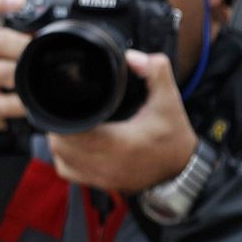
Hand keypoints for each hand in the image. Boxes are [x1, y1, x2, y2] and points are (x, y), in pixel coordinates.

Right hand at [0, 0, 30, 133]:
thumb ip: (25, 26)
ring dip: (24, 72)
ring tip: (40, 74)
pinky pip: (4, 103)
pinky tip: (31, 102)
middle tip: (40, 47)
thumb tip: (67, 17)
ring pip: (0, 72)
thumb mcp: (1, 40)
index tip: (20, 0)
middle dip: (22, 44)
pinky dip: (22, 103)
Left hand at [46, 51, 197, 193]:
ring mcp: (101, 177)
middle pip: (60, 145)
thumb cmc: (174, 137)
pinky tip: (73, 143)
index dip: (62, 115)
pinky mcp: (100, 184)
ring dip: (59, 141)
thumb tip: (131, 57)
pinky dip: (65, 157)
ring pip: (61, 159)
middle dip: (58, 125)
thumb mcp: (169, 100)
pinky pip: (69, 172)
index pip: (72, 132)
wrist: (183, 170)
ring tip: (68, 122)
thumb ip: (155, 72)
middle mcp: (105, 164)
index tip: (65, 101)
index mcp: (118, 143)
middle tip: (63, 107)